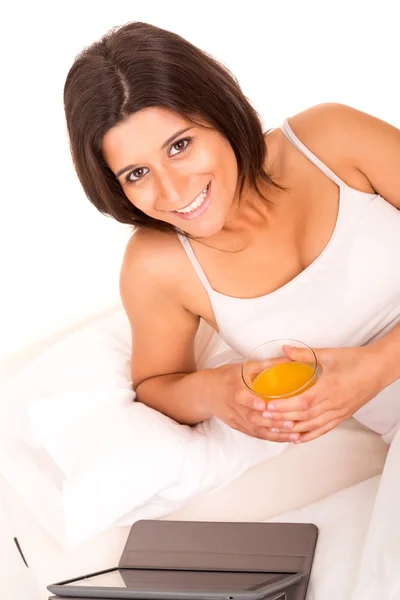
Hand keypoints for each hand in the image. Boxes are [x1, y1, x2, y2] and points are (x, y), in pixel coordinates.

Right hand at [211, 363, 300, 442]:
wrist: (205, 393)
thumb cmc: (226, 377)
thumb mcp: (242, 367)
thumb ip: (266, 365)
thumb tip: (290, 359)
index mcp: (233, 389)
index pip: (241, 397)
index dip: (252, 402)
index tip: (265, 405)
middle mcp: (233, 407)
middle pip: (251, 418)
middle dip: (271, 422)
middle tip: (290, 423)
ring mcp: (235, 419)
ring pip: (255, 430)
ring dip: (275, 434)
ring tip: (294, 434)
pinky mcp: (238, 427)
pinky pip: (254, 434)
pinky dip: (270, 438)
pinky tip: (285, 438)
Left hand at [261, 344, 383, 442]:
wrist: (379, 369)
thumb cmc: (355, 360)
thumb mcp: (328, 354)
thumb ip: (304, 354)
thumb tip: (284, 350)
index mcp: (330, 387)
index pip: (303, 402)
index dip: (285, 406)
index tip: (268, 406)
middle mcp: (335, 403)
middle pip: (305, 416)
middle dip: (283, 418)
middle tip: (264, 418)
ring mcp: (340, 411)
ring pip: (313, 425)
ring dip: (293, 430)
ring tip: (275, 430)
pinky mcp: (344, 415)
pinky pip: (325, 429)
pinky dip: (310, 435)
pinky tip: (297, 438)